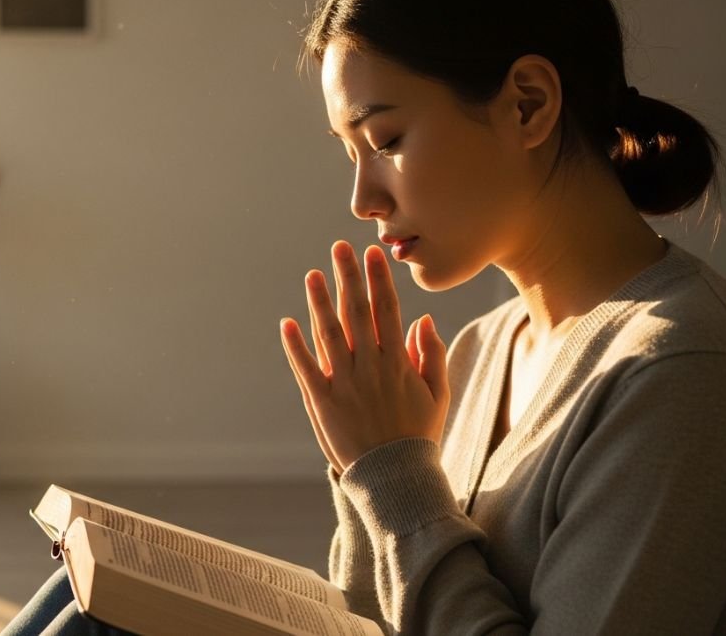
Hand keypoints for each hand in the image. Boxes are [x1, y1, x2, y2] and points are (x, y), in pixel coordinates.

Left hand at [279, 241, 450, 471]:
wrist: (394, 478)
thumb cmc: (417, 436)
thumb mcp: (438, 395)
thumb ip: (431, 356)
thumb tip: (424, 319)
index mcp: (398, 362)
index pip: (388, 311)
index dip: (380, 280)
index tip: (374, 253)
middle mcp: (370, 367)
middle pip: (357, 313)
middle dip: (349, 277)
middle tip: (340, 247)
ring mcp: (344, 384)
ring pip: (330, 334)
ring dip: (320, 302)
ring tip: (313, 275)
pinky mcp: (322, 402)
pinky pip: (306, 368)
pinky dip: (295, 346)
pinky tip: (287, 323)